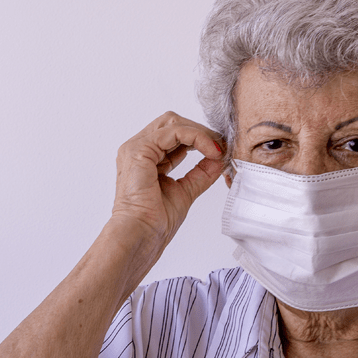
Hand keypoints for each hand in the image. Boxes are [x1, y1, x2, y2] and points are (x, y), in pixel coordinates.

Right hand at [111, 111, 224, 249]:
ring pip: (174, 122)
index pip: (174, 134)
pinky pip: (174, 131)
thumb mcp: (186, 190)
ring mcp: (136, 147)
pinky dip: (197, 137)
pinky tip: (210, 151)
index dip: (199, 138)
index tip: (220, 151)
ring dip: (200, 133)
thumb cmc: (155, 221)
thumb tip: (219, 158)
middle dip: (200, 131)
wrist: (142, 234)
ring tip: (217, 149)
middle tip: (221, 146)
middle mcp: (139, 149)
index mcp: (146, 158)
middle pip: (173, 122)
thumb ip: (201, 172)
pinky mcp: (139, 150)